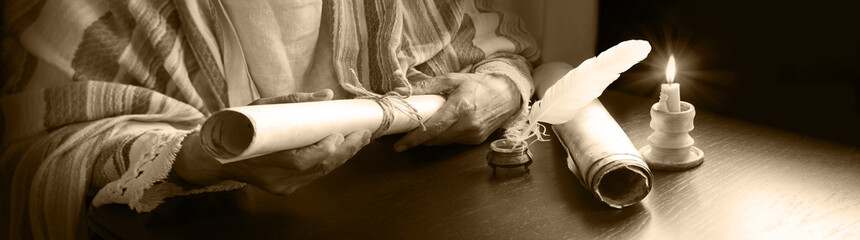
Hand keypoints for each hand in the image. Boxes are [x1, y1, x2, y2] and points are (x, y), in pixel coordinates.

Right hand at [173, 89, 372, 194]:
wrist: (217, 157)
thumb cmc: (236, 127)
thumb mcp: (260, 108)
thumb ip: (292, 102)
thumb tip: (326, 94)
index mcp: (263, 160)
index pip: (300, 161)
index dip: (322, 149)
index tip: (338, 134)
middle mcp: (275, 179)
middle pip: (318, 168)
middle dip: (345, 151)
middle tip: (363, 133)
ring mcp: (282, 187)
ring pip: (320, 173)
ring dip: (343, 156)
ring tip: (361, 138)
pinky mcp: (287, 188)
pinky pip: (315, 175)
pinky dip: (331, 161)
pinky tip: (345, 149)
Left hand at [393, 73, 521, 151]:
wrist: (507, 95)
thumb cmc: (479, 85)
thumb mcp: (454, 79)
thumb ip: (429, 86)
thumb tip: (405, 92)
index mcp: (461, 107)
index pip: (433, 128)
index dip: (415, 138)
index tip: (400, 144)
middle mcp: (468, 124)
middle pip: (436, 139)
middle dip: (419, 139)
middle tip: (405, 136)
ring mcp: (473, 134)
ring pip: (443, 142)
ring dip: (431, 138)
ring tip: (423, 128)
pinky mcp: (476, 140)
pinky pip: (453, 142)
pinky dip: (444, 137)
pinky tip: (443, 127)